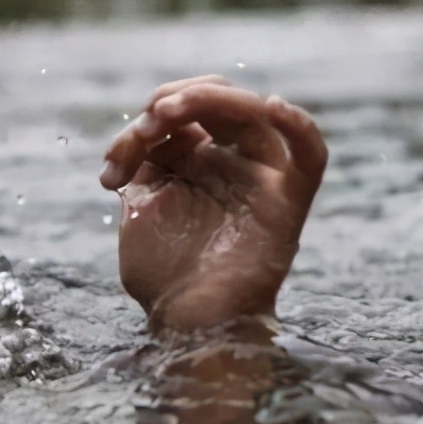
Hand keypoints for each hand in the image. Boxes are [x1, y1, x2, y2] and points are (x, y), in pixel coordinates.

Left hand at [100, 76, 326, 334]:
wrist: (188, 324)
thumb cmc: (164, 275)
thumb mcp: (139, 207)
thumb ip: (144, 163)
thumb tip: (146, 131)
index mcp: (195, 162)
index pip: (178, 116)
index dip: (140, 127)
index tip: (112, 170)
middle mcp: (231, 162)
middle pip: (215, 101)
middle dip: (171, 101)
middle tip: (144, 128)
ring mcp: (260, 179)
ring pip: (252, 113)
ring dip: (206, 99)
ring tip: (163, 114)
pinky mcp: (287, 203)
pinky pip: (310, 157)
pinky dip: (300, 127)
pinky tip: (273, 107)